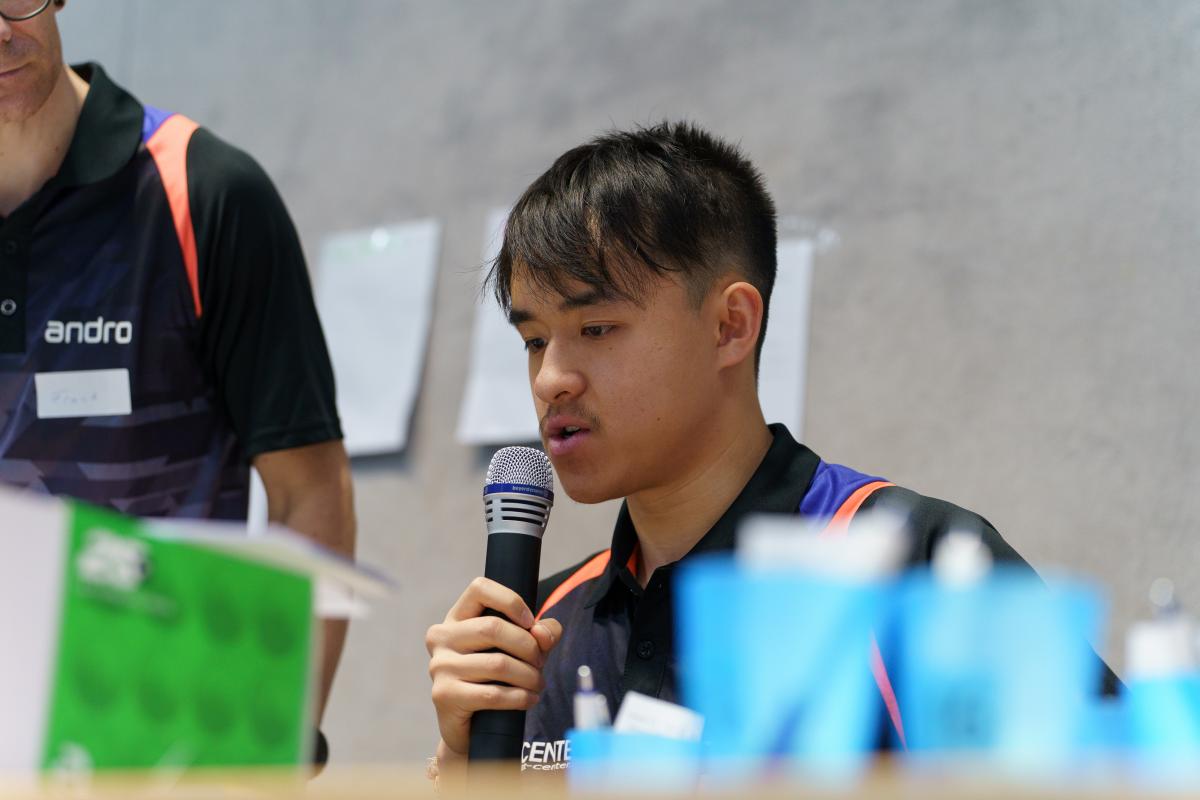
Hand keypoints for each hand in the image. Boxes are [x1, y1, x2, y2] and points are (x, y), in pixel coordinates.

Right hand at [425, 577, 562, 758]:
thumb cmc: (497, 679)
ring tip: (538, 684)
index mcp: (457, 617)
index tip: (530, 622)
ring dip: (529, 676)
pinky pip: (491, 694)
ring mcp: (439, 666)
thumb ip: (541, 633)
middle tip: (541, 662)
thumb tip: (542, 634)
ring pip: (497, 664)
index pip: (480, 588)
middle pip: (493, 627)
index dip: (511, 601)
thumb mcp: (522, 649)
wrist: (472, 728)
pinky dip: (519, 697)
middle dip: (528, 646)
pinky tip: (530, 699)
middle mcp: (441, 637)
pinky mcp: (444, 695)